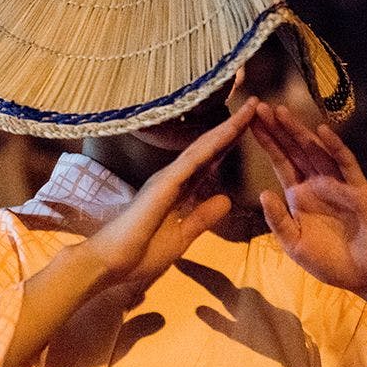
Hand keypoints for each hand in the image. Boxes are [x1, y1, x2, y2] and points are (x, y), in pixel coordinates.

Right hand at [83, 97, 258, 292]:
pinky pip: (193, 160)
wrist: (110, 264)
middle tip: (256, 103)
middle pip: (209, 147)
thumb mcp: (182, 237)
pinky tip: (231, 130)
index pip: (209, 162)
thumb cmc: (138, 254)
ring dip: (228, 127)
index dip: (229, 144)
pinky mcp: (163, 185)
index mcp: (178, 190)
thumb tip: (226, 200)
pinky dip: (213, 144)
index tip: (251, 127)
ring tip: (251, 107)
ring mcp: (168, 178)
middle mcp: (173, 178)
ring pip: (204, 147)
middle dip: (233, 126)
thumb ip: (202, 217)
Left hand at [251, 102, 366, 295]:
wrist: (364, 277)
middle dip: (277, 129)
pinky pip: (346, 166)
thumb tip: (262, 193)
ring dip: (300, 132)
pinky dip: (335, 148)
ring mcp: (339, 184)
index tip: (247, 122)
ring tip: (281, 112)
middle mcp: (318, 183)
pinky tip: (322, 132)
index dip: (265, 142)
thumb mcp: (294, 243)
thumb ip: (278, 221)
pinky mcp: (359, 191)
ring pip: (316, 152)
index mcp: (299, 194)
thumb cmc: (329, 260)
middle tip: (258, 106)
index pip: (280, 161)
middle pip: (294, 150)